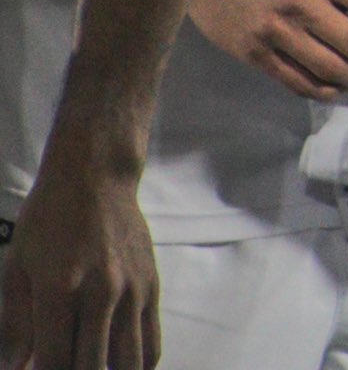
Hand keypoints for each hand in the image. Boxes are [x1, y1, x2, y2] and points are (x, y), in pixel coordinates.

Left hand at [0, 150, 156, 369]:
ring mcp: (132, 291)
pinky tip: (121, 369)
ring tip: (93, 369)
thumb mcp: (17, 268)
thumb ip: (14, 325)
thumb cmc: (48, 220)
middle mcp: (101, 293)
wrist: (96, 177)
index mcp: (60, 290)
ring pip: (128, 362)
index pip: (53, 360)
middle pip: (91, 367)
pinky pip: (151, 343)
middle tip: (66, 367)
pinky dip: (138, 366)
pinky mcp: (151, 287)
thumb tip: (14, 368)